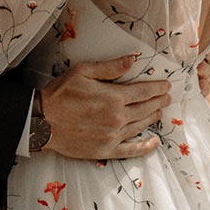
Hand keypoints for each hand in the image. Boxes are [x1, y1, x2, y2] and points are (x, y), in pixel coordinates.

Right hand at [41, 55, 171, 159]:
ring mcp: (113, 136)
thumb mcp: (84, 71)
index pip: (143, 92)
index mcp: (114, 98)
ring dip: (153, 117)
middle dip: (158, 101)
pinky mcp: (105, 150)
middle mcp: (117, 118)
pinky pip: (131, 149)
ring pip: (140, 126)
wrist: (42, 121)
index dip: (157, 88)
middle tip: (167, 97)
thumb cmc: (60, 94)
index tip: (166, 85)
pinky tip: (154, 142)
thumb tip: (132, 60)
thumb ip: (110, 67)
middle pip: (145, 108)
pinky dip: (145, 146)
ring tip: (160, 112)